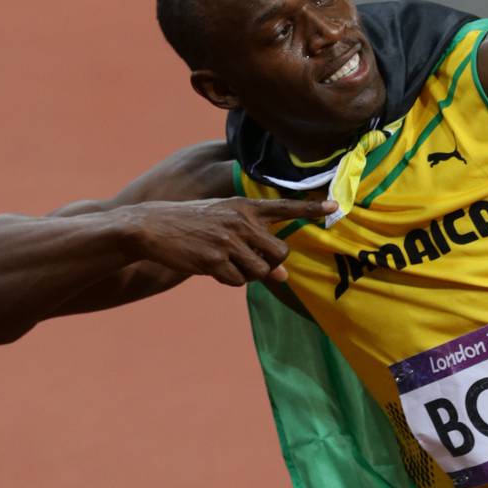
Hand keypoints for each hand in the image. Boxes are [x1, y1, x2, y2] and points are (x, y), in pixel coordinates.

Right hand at [122, 196, 336, 287]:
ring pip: (261, 271)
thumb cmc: (193, 226)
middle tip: (248, 260)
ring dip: (247, 274)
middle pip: (280, 253)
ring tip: (224, 261)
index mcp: (244, 206)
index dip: (311, 208)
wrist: (151, 227)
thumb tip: (285, 275)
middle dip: (271, 264)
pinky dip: (229, 280)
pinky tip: (211, 266)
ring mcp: (228, 240)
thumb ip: (256, 245)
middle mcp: (241, 220)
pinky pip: (238, 281)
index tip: (336, 206)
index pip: (284, 206)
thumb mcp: (225, 225)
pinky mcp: (215, 259)